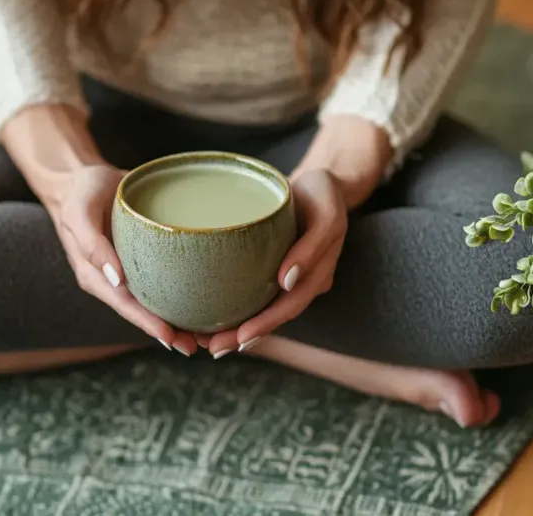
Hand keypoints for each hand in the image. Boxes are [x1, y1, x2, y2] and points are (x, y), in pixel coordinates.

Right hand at [44, 164, 199, 355]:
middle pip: (143, 312)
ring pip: (156, 302)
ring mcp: (130, 272)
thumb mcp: (79, 213)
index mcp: (96, 276)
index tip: (170, 338)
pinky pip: (163, 281)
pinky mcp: (144, 260)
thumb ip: (91, 244)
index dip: (148, 324)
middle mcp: (115, 280)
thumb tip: (115, 278)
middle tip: (196, 346)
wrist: (82, 178)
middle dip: (169, 332)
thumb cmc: (81, 193)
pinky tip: (204, 302)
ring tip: (207, 335)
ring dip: (179, 320)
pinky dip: (182, 294)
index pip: (125, 306)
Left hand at [206, 169, 347, 355]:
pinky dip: (236, 307)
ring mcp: (288, 278)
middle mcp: (302, 283)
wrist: (320, 182)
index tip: (240, 338)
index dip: (266, 324)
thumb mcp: (327, 214)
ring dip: (236, 329)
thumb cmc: (323, 194)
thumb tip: (286, 281)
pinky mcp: (272, 267)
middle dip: (243, 336)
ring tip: (205, 342)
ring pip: (262, 309)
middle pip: (272, 316)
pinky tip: (210, 315)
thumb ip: (312, 247)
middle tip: (212, 349)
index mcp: (318, 276)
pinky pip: (255, 292)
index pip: (290, 306)